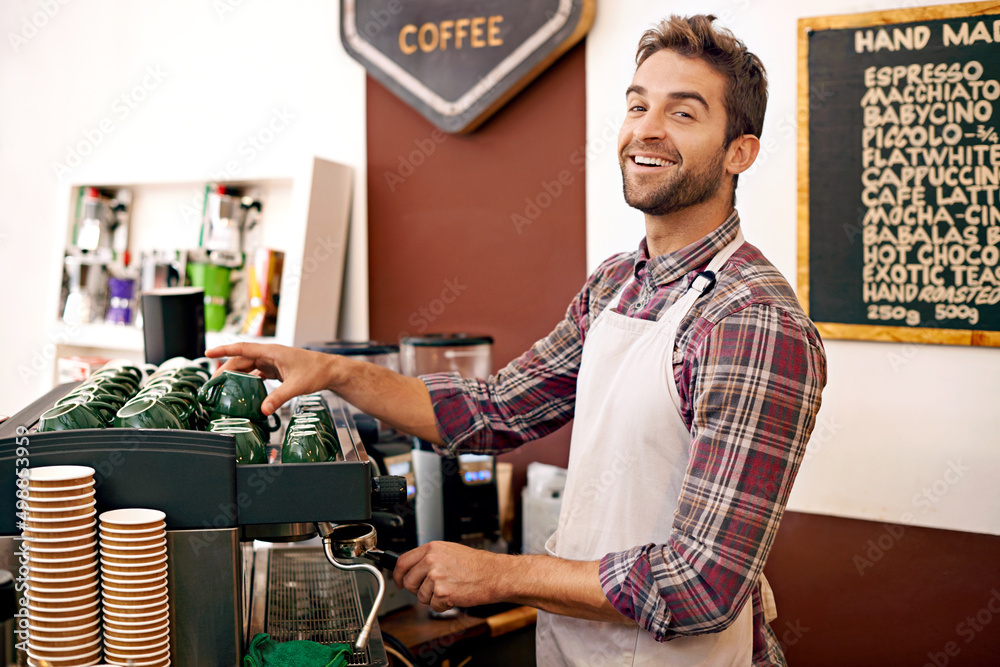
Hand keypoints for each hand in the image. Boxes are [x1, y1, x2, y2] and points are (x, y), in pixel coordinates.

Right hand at [204, 343, 336, 414]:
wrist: (330, 371)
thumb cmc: (316, 372)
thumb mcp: (297, 385)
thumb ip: (279, 398)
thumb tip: (263, 410)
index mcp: (271, 352)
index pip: (242, 348)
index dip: (223, 350)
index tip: (207, 352)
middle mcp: (269, 355)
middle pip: (241, 360)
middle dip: (225, 369)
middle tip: (213, 383)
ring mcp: (272, 362)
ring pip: (248, 367)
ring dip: (235, 375)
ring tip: (222, 387)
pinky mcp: (276, 370)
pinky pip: (256, 374)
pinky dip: (247, 380)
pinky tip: (241, 390)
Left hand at [394, 541, 508, 611]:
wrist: (493, 574)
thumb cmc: (475, 564)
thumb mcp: (449, 551)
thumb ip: (429, 558)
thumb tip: (411, 568)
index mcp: (431, 549)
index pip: (402, 562)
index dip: (397, 575)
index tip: (398, 581)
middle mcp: (431, 561)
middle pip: (408, 582)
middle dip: (417, 589)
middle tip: (431, 588)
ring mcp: (436, 577)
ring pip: (420, 596)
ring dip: (432, 598)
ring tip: (449, 589)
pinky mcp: (443, 593)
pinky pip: (433, 605)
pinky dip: (443, 605)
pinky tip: (455, 595)